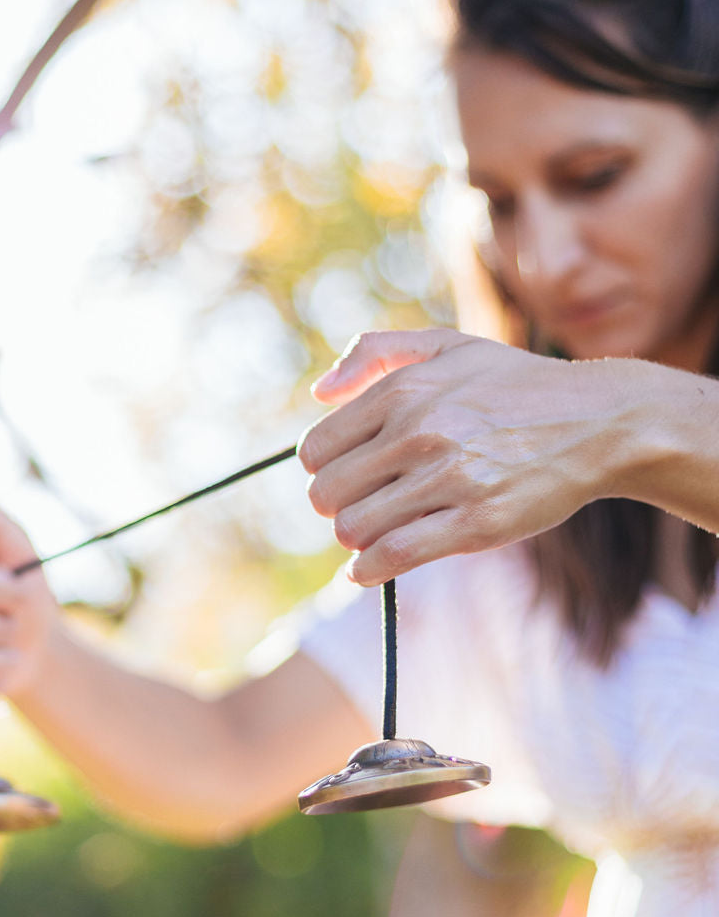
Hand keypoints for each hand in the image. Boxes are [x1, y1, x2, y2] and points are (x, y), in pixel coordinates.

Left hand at [298, 328, 612, 584]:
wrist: (600, 421)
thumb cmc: (516, 386)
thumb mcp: (448, 346)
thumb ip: (375, 352)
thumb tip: (319, 391)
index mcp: (404, 390)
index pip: (316, 449)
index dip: (325, 469)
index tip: (349, 475)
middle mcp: (420, 432)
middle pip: (328, 494)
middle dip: (338, 507)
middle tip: (365, 506)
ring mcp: (449, 479)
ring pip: (354, 528)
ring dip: (358, 539)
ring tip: (379, 531)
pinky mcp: (476, 523)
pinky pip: (394, 556)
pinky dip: (369, 570)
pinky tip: (369, 568)